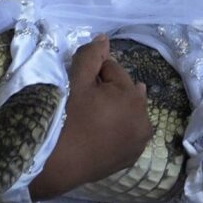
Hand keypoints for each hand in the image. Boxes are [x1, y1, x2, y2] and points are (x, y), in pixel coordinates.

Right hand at [29, 35, 151, 199]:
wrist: (57, 163)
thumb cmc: (67, 118)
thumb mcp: (76, 81)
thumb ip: (91, 56)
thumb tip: (104, 39)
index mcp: (133, 96)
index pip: (112, 69)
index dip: (92, 74)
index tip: (78, 87)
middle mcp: (145, 118)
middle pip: (123, 90)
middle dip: (106, 91)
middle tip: (83, 104)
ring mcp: (140, 141)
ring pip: (126, 111)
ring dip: (114, 109)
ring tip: (91, 118)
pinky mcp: (132, 157)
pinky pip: (126, 132)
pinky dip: (116, 128)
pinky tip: (98, 133)